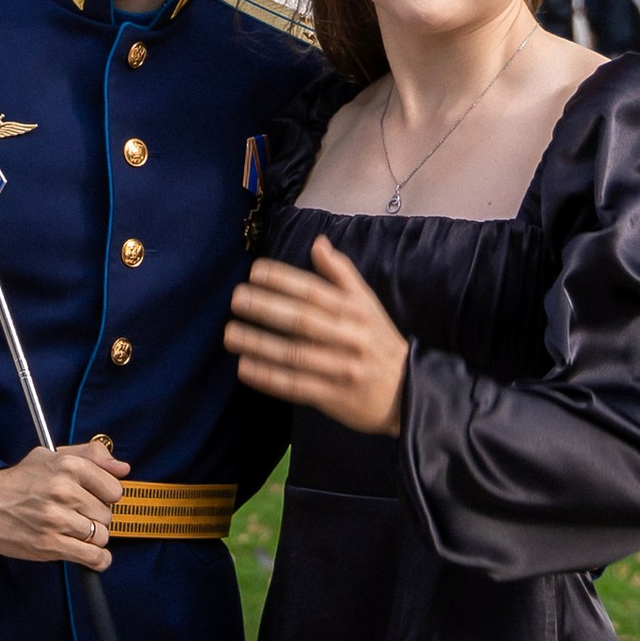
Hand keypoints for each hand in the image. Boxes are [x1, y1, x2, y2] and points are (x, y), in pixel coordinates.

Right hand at [0, 439, 130, 567]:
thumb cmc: (17, 481)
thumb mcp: (49, 455)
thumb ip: (89, 456)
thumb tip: (122, 468)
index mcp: (68, 467)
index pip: (114, 488)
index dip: (106, 495)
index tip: (95, 497)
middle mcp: (65, 492)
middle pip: (108, 514)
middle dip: (97, 517)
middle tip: (79, 515)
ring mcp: (58, 520)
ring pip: (102, 536)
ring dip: (93, 538)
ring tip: (76, 531)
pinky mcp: (51, 545)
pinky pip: (92, 557)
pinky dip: (98, 559)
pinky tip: (92, 554)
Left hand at [223, 238, 408, 433]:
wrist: (409, 393)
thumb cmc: (379, 342)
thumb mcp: (368, 304)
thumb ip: (341, 274)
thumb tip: (318, 242)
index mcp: (355, 311)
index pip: (315, 291)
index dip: (284, 279)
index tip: (255, 271)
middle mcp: (348, 338)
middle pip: (303, 320)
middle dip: (267, 308)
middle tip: (236, 298)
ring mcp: (340, 369)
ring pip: (295, 354)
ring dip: (259, 344)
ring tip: (230, 334)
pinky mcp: (333, 398)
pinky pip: (296, 386)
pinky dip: (268, 377)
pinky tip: (244, 367)